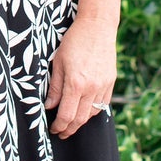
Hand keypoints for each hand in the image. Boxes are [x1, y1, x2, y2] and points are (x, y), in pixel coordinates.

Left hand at [44, 16, 115, 138]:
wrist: (97, 27)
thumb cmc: (74, 41)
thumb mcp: (58, 62)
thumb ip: (54, 87)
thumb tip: (49, 106)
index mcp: (76, 83)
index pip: (66, 115)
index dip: (59, 126)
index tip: (53, 129)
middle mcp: (91, 88)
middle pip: (80, 119)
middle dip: (69, 129)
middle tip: (60, 133)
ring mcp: (103, 86)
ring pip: (92, 114)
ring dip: (80, 122)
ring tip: (71, 124)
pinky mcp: (110, 82)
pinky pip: (102, 104)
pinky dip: (92, 111)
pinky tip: (84, 111)